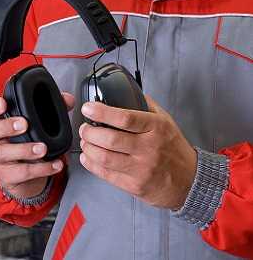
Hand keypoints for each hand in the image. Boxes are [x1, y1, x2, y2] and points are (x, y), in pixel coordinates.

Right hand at [0, 93, 73, 197]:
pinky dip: (41, 168)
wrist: (24, 177)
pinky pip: (21, 172)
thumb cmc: (27, 145)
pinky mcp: (7, 175)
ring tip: (42, 148)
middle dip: (5, 126)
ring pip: (3, 153)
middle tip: (23, 124)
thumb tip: (67, 100)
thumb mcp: (37, 126)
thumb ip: (51, 109)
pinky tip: (54, 164)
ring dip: (24, 149)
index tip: (2, 103)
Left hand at [78, 95, 196, 209]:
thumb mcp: (165, 121)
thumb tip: (123, 90)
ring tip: (85, 142)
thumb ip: (144, 105)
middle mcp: (149, 148)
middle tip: (84, 128)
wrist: (190, 180)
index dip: (102, 112)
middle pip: (110, 139)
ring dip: (88, 148)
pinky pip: (106, 174)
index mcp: (156, 128)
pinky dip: (91, 164)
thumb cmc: (173, 148)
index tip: (88, 108)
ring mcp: (141, 169)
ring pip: (104, 158)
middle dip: (90, 132)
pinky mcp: (134, 185)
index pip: (126, 118)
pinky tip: (88, 156)